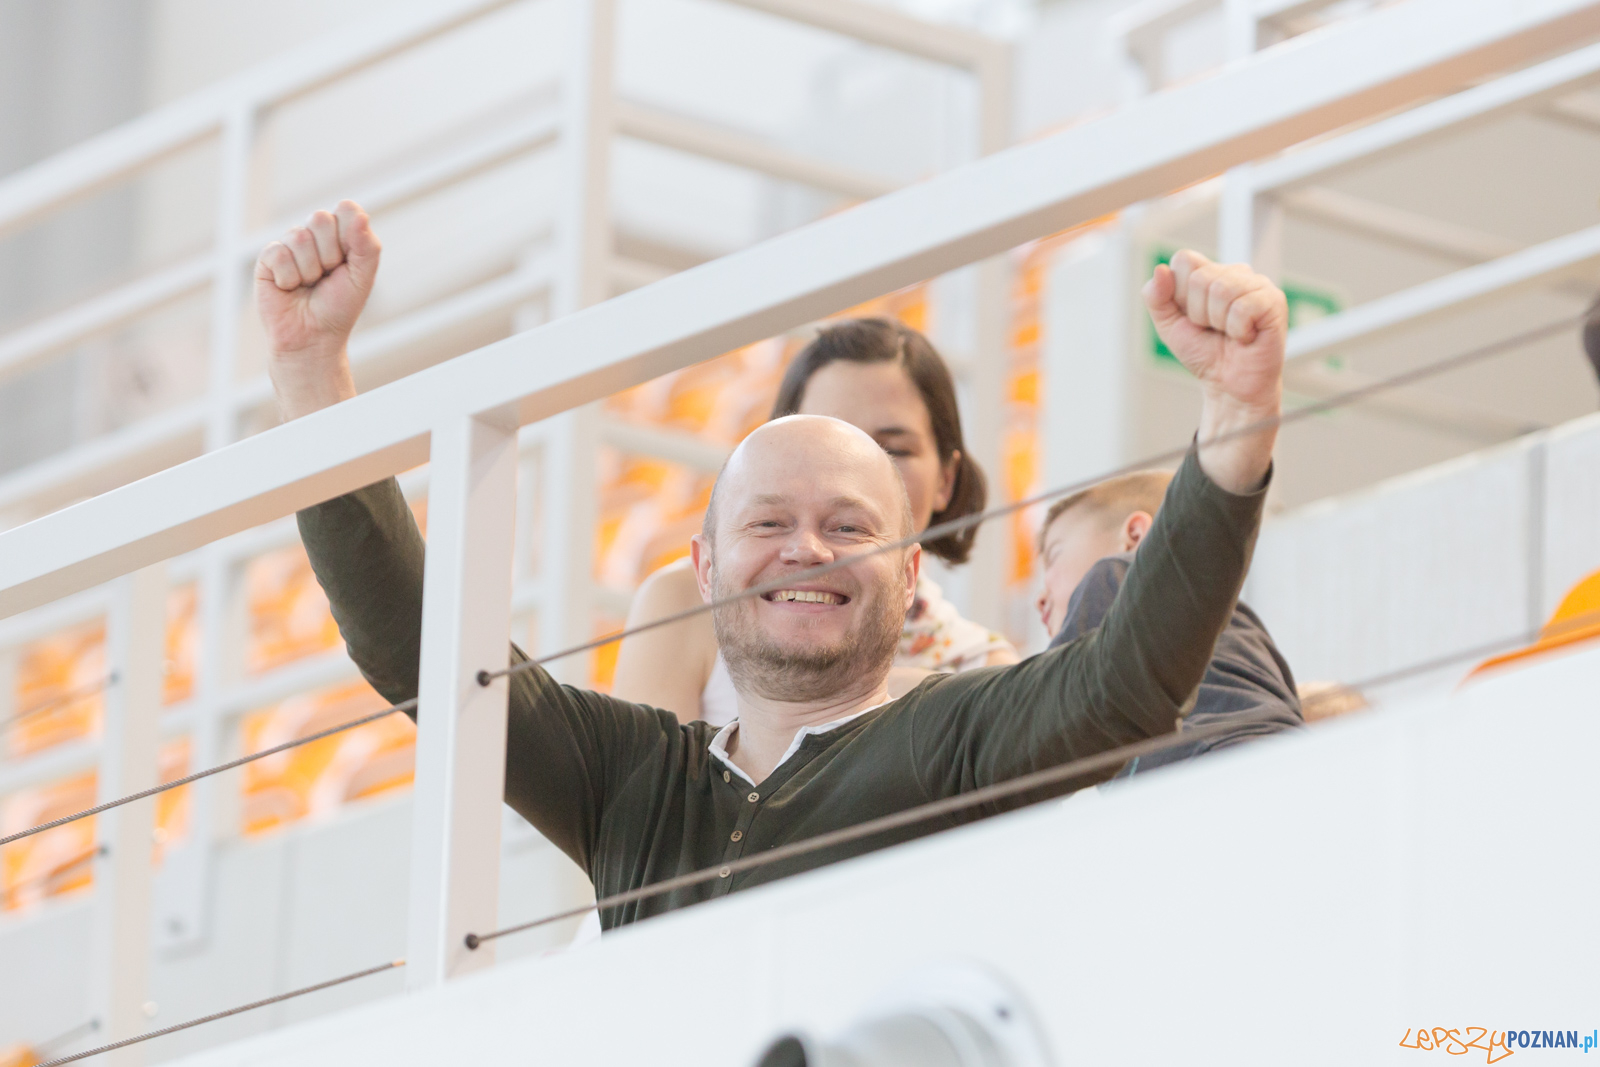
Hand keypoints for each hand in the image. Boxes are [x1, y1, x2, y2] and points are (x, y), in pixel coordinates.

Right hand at [255, 200, 380, 419]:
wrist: (313, 338)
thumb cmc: (339, 308)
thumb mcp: (362, 277)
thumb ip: (366, 246)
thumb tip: (360, 214)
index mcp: (341, 235)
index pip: (347, 210)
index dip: (349, 236)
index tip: (348, 263)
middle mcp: (315, 235)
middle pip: (320, 217)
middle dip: (329, 254)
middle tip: (327, 276)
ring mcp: (289, 244)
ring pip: (298, 236)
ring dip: (309, 270)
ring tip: (308, 285)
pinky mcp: (267, 258)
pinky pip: (279, 253)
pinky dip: (289, 277)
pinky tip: (289, 288)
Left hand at [1142, 250, 1285, 492]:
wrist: (1228, 386)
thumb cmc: (1204, 353)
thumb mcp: (1169, 325)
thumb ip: (1156, 297)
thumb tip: (1160, 270)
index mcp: (1209, 272)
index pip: (1184, 260)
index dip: (1179, 294)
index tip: (1192, 317)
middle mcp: (1235, 272)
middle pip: (1200, 277)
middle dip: (1198, 313)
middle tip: (1213, 329)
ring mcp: (1257, 284)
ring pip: (1221, 289)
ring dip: (1218, 322)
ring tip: (1228, 333)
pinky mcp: (1273, 301)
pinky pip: (1243, 307)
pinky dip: (1237, 330)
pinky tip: (1245, 337)